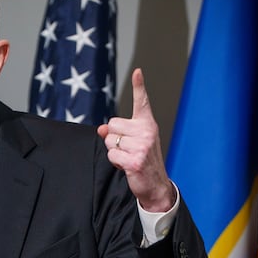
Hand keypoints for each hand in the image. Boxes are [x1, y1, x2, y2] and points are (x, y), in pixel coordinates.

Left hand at [97, 68, 173, 211]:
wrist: (156, 185)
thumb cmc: (142, 160)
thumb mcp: (132, 142)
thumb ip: (117, 132)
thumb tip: (101, 129)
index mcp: (147, 124)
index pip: (142, 102)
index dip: (138, 86)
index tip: (137, 72)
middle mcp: (147, 132)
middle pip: (112, 125)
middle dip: (114, 138)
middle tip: (128, 149)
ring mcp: (142, 146)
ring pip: (109, 141)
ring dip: (114, 151)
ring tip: (129, 158)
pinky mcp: (134, 160)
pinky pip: (111, 155)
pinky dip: (115, 162)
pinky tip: (127, 166)